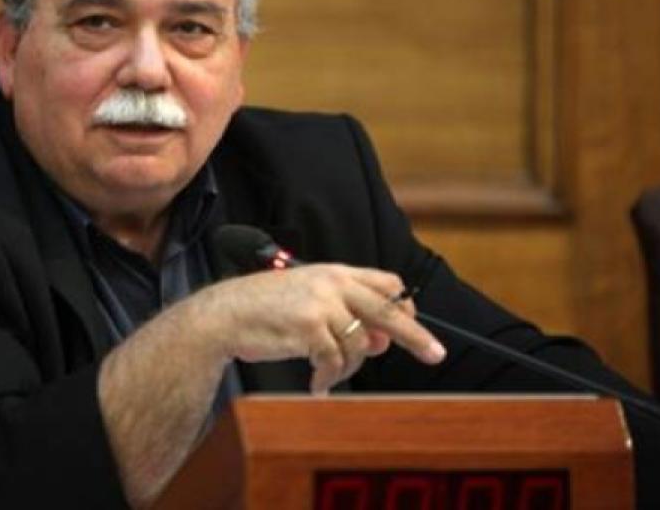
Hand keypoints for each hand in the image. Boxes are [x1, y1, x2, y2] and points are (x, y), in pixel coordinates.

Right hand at [197, 263, 445, 392]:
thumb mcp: (308, 302)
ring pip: (358, 345)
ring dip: (346, 369)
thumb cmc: (263, 309)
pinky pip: (333, 362)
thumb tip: (381, 341)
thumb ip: (344, 315)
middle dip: (415, 335)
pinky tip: (316, 385)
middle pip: (388, 310)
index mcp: (335, 273)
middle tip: (434, 354)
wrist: (224, 314)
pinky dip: (327, 379)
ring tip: (325, 377)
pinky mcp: (309, 327)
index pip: (385, 282)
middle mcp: (333, 284)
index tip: (413, 323)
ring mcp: (322, 304)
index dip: (403, 305)